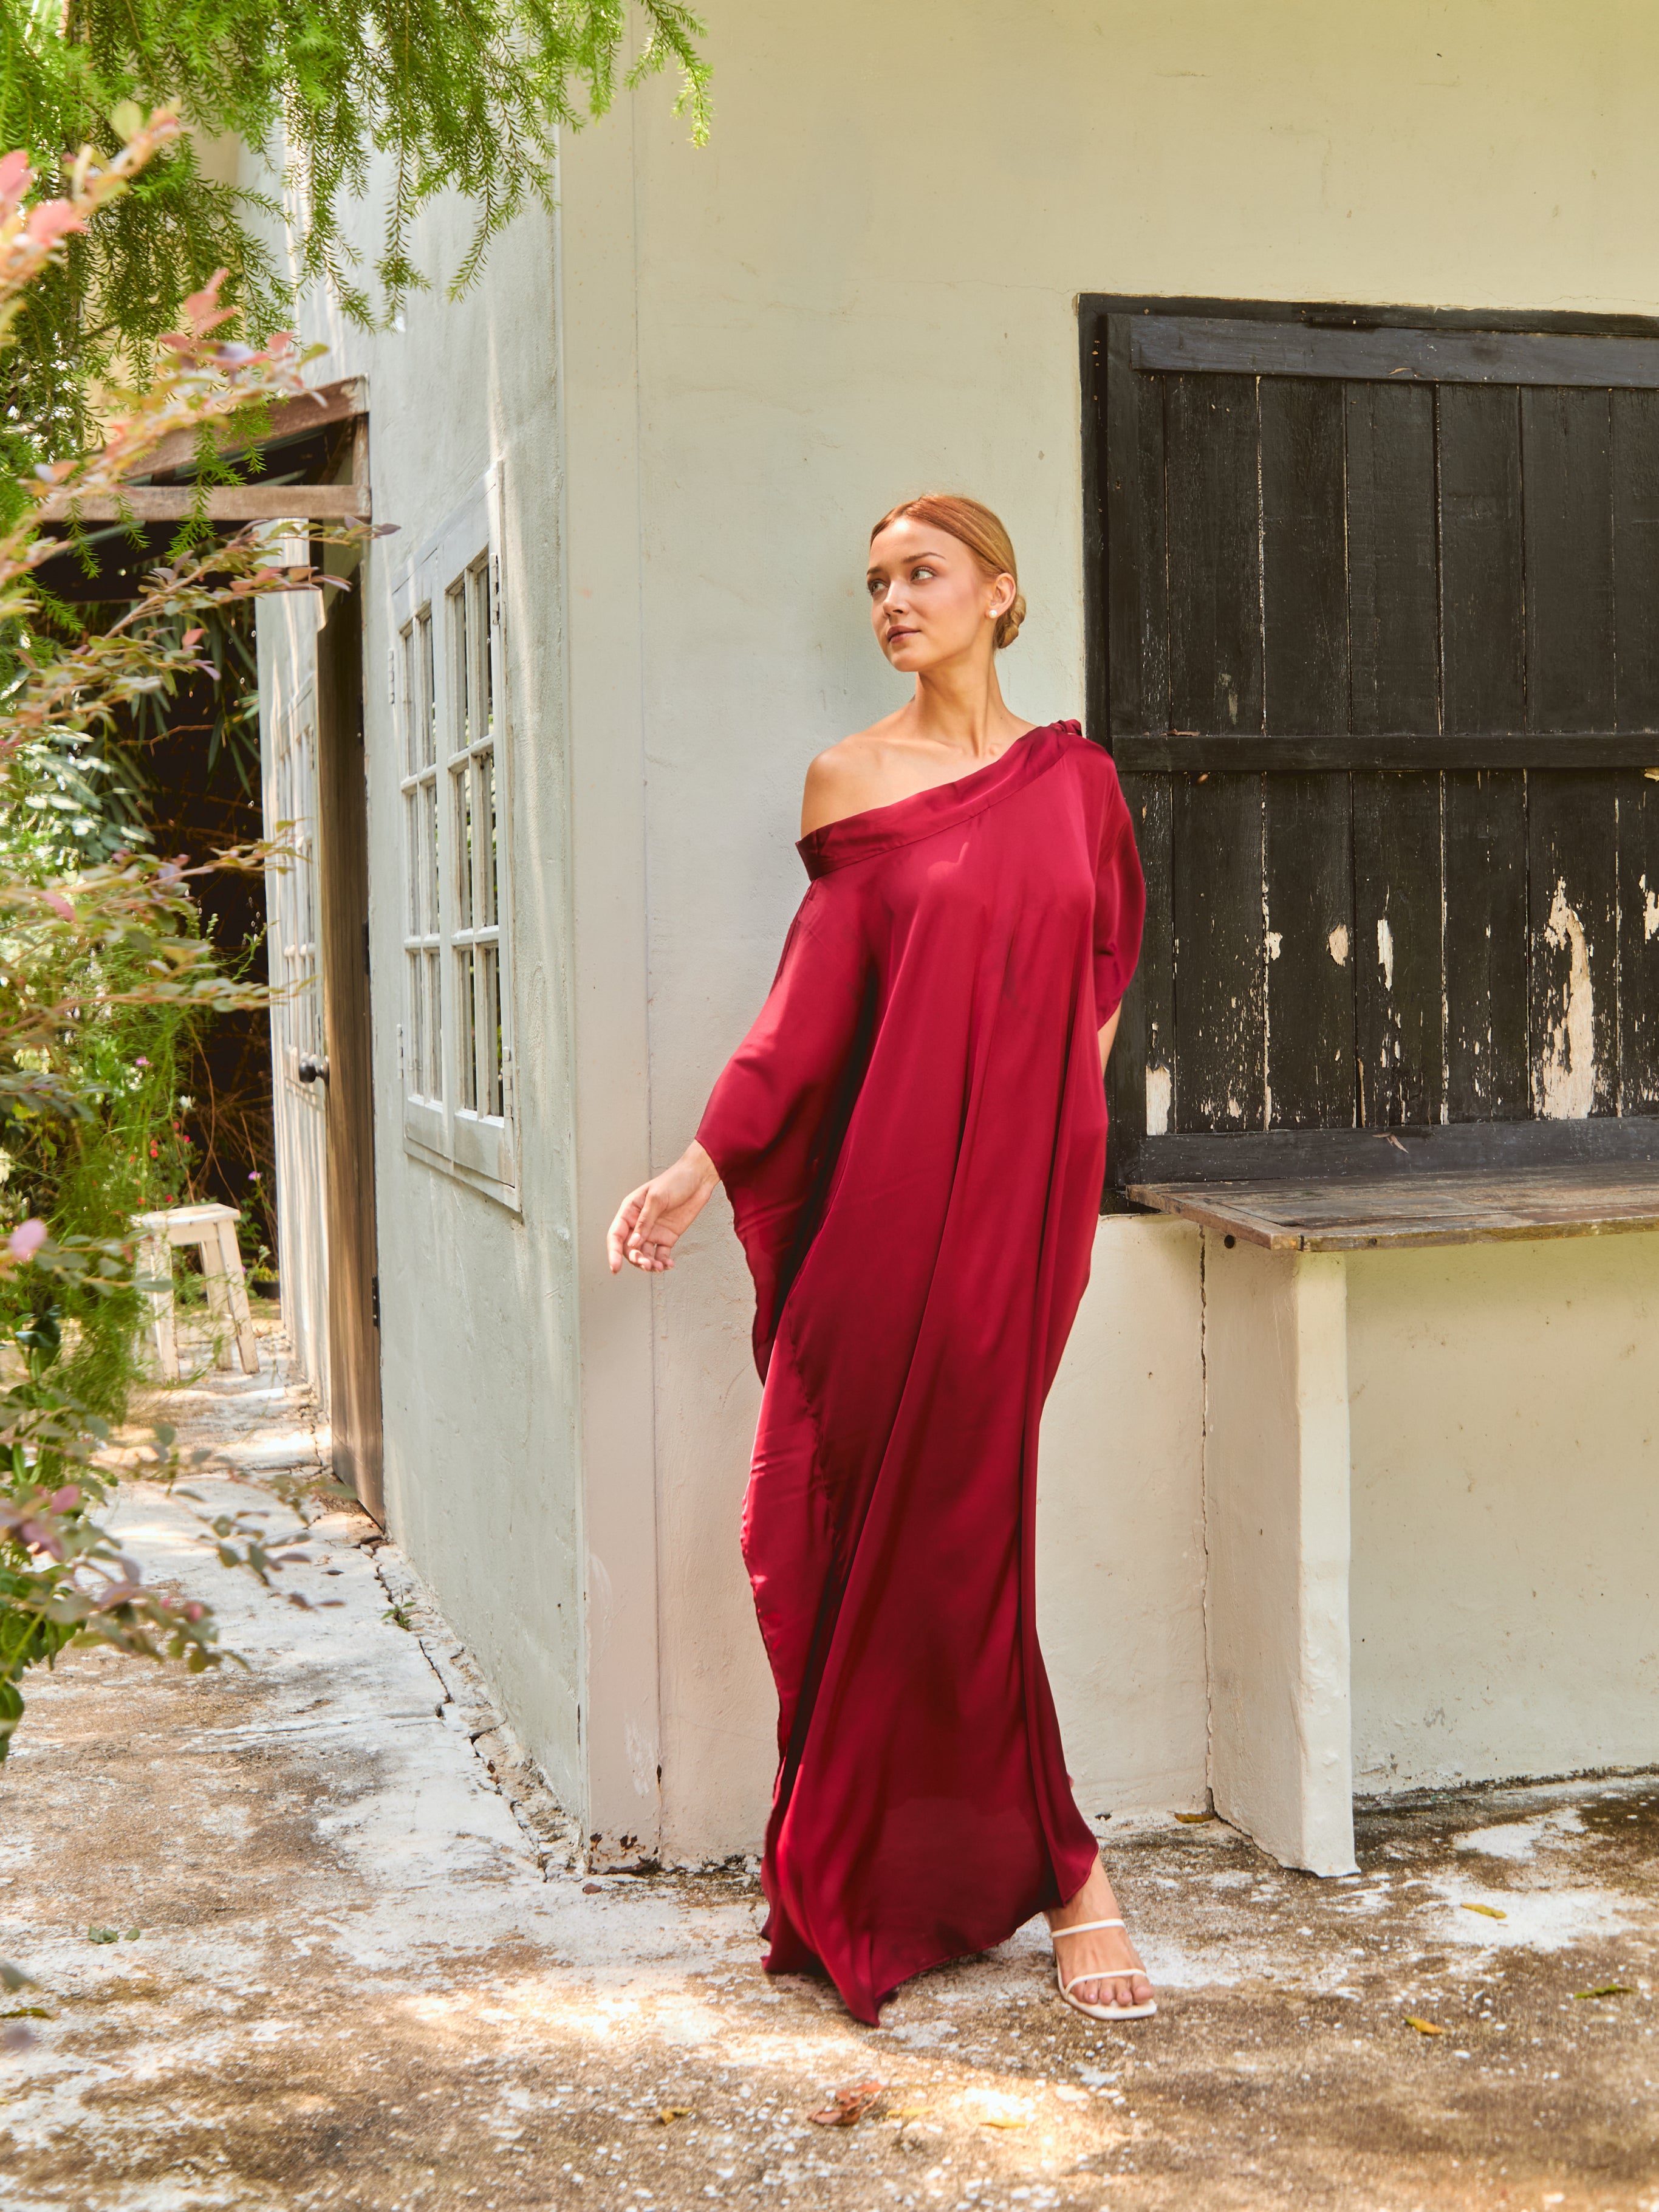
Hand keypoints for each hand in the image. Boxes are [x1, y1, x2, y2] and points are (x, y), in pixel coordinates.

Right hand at [607, 1141, 719, 1274]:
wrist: (699, 1178)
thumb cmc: (675, 1180)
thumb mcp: (657, 1198)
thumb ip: (645, 1221)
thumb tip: (633, 1243)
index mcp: (630, 1210)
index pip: (616, 1234)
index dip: (613, 1252)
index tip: (615, 1268)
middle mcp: (639, 1223)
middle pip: (630, 1248)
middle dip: (636, 1259)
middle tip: (646, 1264)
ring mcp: (653, 1231)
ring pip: (645, 1254)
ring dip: (649, 1264)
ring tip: (658, 1267)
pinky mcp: (668, 1236)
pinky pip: (661, 1254)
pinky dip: (663, 1262)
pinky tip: (668, 1264)